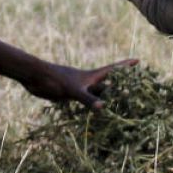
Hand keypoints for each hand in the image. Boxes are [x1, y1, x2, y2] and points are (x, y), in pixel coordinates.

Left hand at [21, 57, 135, 108]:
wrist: (34, 78)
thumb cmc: (54, 79)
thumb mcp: (73, 90)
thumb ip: (88, 99)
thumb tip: (103, 108)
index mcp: (92, 77)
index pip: (113, 69)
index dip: (126, 65)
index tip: (139, 60)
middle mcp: (88, 82)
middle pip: (109, 83)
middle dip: (122, 84)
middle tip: (136, 86)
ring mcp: (79, 88)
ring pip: (98, 93)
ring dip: (108, 97)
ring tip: (120, 101)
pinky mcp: (70, 95)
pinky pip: (86, 101)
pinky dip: (92, 106)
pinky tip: (94, 112)